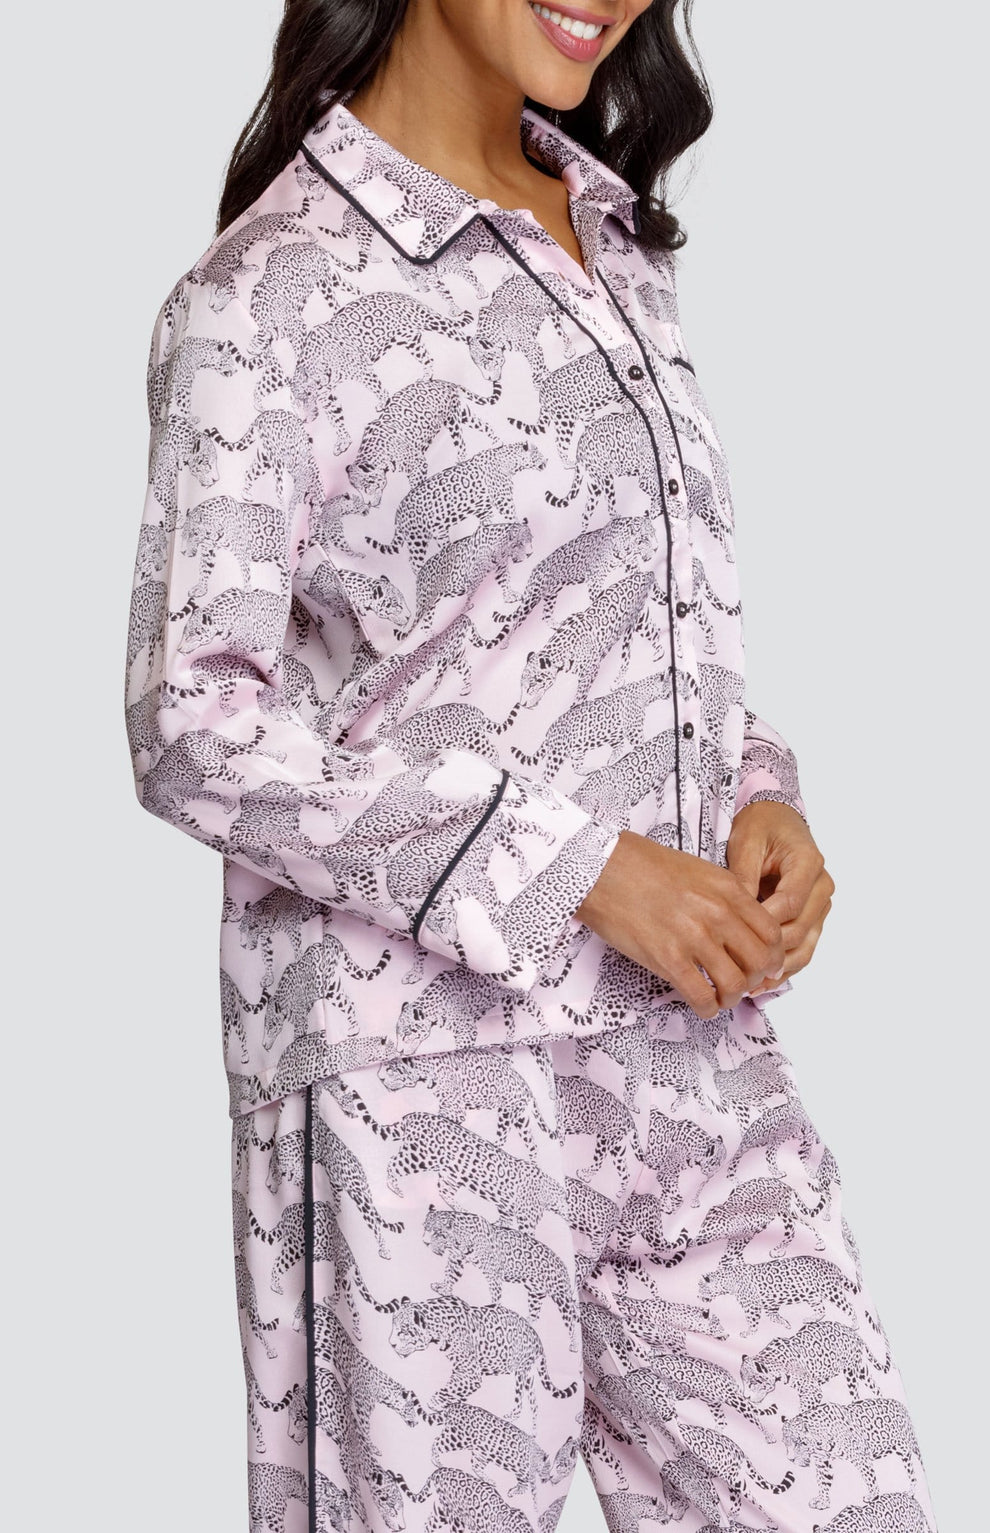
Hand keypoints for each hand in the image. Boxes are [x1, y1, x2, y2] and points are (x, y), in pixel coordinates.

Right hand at [574, 830, 786, 1019]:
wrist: (601, 868)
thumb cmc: (643, 866)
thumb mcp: (698, 870)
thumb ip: (725, 897)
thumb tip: (742, 928)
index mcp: (728, 890)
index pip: (772, 932)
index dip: (774, 956)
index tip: (766, 965)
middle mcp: (717, 913)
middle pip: (760, 961)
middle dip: (758, 979)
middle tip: (745, 982)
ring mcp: (693, 937)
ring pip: (736, 983)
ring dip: (732, 997)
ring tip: (721, 996)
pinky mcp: (667, 958)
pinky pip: (702, 996)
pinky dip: (708, 1008)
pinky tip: (703, 1005)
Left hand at [725, 800, 833, 991]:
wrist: (776, 819)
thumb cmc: (761, 826)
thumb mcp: (746, 842)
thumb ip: (744, 876)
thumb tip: (737, 912)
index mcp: (809, 863)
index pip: (791, 903)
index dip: (766, 924)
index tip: (737, 938)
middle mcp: (821, 887)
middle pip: (799, 929)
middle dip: (769, 951)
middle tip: (737, 968)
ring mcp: (820, 905)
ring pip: (805, 946)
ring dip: (779, 967)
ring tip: (750, 984)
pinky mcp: (813, 919)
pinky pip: (803, 949)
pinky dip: (785, 967)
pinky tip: (762, 982)